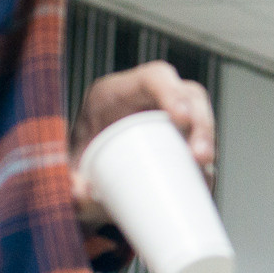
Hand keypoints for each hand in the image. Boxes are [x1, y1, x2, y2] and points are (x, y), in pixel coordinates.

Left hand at [71, 62, 214, 224]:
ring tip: (204, 176)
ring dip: (207, 146)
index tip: (181, 118)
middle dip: (200, 123)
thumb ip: (67, 180)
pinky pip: (199, 150)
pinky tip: (203, 185)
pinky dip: (205, 167)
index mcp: (116, 92)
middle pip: (188, 96)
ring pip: (200, 120)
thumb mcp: (66, 166)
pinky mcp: (178, 146)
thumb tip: (82, 195)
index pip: (154, 77)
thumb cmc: (72, 159)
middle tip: (200, 157)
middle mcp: (148, 101)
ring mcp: (167, 122)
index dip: (171, 92)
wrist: (77, 177)